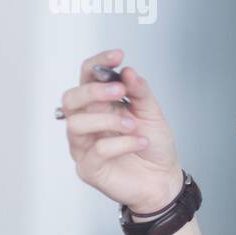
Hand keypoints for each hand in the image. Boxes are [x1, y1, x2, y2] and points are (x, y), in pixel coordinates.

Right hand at [61, 49, 182, 212]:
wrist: (165, 179)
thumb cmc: (154, 146)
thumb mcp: (152, 113)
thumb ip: (140, 92)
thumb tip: (127, 71)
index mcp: (101, 105)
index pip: (87, 77)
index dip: (98, 63)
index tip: (117, 55)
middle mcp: (88, 123)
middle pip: (70, 98)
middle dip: (94, 90)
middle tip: (119, 91)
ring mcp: (85, 146)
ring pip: (76, 124)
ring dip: (109, 120)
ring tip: (134, 125)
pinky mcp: (89, 168)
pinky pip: (95, 150)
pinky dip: (121, 143)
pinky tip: (139, 142)